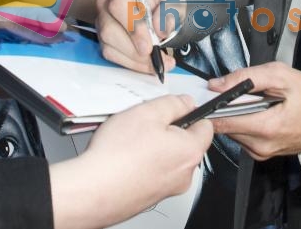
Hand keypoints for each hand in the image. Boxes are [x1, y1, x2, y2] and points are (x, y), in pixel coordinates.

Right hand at [49, 95, 211, 228]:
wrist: (93, 190)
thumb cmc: (118, 155)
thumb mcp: (148, 112)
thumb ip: (173, 103)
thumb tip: (186, 102)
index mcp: (190, 151)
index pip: (206, 126)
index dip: (190, 112)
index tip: (176, 108)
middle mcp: (184, 174)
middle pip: (185, 143)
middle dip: (168, 130)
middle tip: (146, 123)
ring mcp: (167, 189)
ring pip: (167, 158)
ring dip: (153, 147)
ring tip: (130, 141)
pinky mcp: (150, 197)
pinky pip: (153, 172)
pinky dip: (142, 163)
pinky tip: (124, 157)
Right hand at [95, 0, 181, 74]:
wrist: (152, 7)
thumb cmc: (159, 1)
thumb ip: (170, 9)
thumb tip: (159, 29)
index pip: (119, 4)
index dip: (133, 27)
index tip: (149, 44)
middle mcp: (106, 3)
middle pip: (109, 28)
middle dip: (132, 48)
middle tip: (151, 56)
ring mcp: (102, 21)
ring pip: (109, 44)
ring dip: (133, 58)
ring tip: (155, 63)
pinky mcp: (103, 37)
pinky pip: (111, 54)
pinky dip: (130, 63)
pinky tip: (146, 64)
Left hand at [208, 62, 300, 160]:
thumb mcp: (280, 75)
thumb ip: (246, 77)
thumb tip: (217, 84)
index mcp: (266, 127)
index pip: (221, 121)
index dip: (211, 105)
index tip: (208, 94)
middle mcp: (260, 145)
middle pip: (224, 126)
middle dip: (224, 107)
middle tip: (235, 92)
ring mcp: (260, 152)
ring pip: (230, 131)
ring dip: (234, 114)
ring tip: (251, 101)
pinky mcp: (260, 153)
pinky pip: (240, 136)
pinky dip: (242, 122)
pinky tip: (256, 112)